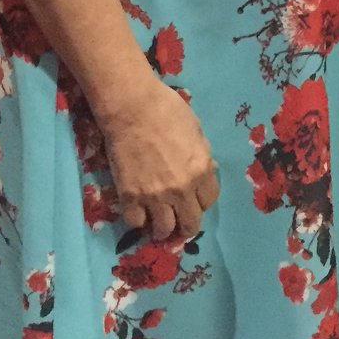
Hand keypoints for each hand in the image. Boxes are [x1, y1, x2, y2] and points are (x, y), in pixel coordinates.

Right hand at [99, 76, 219, 239]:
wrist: (133, 108)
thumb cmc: (168, 111)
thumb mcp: (197, 132)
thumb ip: (201, 157)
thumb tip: (205, 170)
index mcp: (201, 170)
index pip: (209, 201)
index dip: (202, 201)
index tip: (195, 200)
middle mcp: (181, 189)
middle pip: (190, 223)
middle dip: (187, 225)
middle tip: (180, 223)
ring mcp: (154, 195)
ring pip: (163, 229)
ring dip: (163, 230)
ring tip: (159, 226)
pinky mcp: (129, 196)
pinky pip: (135, 222)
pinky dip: (138, 220)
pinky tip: (139, 212)